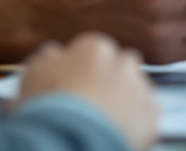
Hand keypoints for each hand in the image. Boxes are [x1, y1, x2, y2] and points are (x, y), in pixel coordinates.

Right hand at [19, 32, 156, 150]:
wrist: (74, 138)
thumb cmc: (50, 105)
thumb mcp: (34, 72)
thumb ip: (48, 57)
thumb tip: (54, 55)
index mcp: (94, 47)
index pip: (91, 50)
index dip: (81, 69)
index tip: (73, 85)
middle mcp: (123, 62)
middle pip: (119, 66)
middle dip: (109, 80)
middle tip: (91, 103)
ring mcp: (141, 88)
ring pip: (134, 89)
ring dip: (123, 100)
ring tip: (102, 121)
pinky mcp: (152, 115)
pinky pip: (144, 115)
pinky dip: (134, 123)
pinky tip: (114, 132)